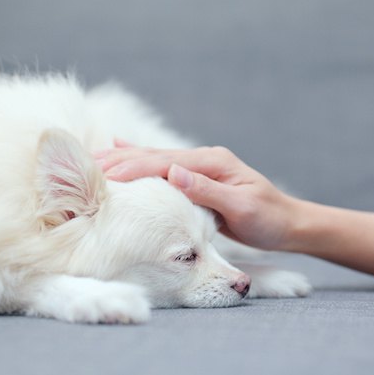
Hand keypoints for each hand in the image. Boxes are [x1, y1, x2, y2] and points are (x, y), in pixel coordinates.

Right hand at [95, 145, 298, 250]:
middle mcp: (204, 159)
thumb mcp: (241, 207)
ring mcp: (200, 167)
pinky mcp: (197, 179)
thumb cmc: (268, 219)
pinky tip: (121, 150)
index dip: (133, 166)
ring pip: (154, 159)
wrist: (288, 224)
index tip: (104, 173)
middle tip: (85, 165)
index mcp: (212, 163)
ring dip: (124, 159)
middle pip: (154, 156)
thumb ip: (207, 190)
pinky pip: (162, 169)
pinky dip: (139, 160)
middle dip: (120, 159)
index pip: (164, 162)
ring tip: (93, 158)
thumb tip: (174, 173)